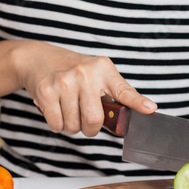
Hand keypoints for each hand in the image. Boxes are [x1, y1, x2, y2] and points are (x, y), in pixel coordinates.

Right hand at [13, 41, 155, 136]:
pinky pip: (57, 125)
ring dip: (72, 127)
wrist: (38, 59)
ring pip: (74, 126)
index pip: (124, 90)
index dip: (138, 102)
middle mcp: (85, 74)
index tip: (150, 109)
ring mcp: (64, 82)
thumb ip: (112, 94)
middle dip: (90, 129)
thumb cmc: (73, 71)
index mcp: (103, 69)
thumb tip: (125, 119)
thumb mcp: (97, 74)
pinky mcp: (46, 92)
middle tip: (86, 121)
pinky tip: (57, 110)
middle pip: (94, 120)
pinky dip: (58, 125)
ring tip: (69, 111)